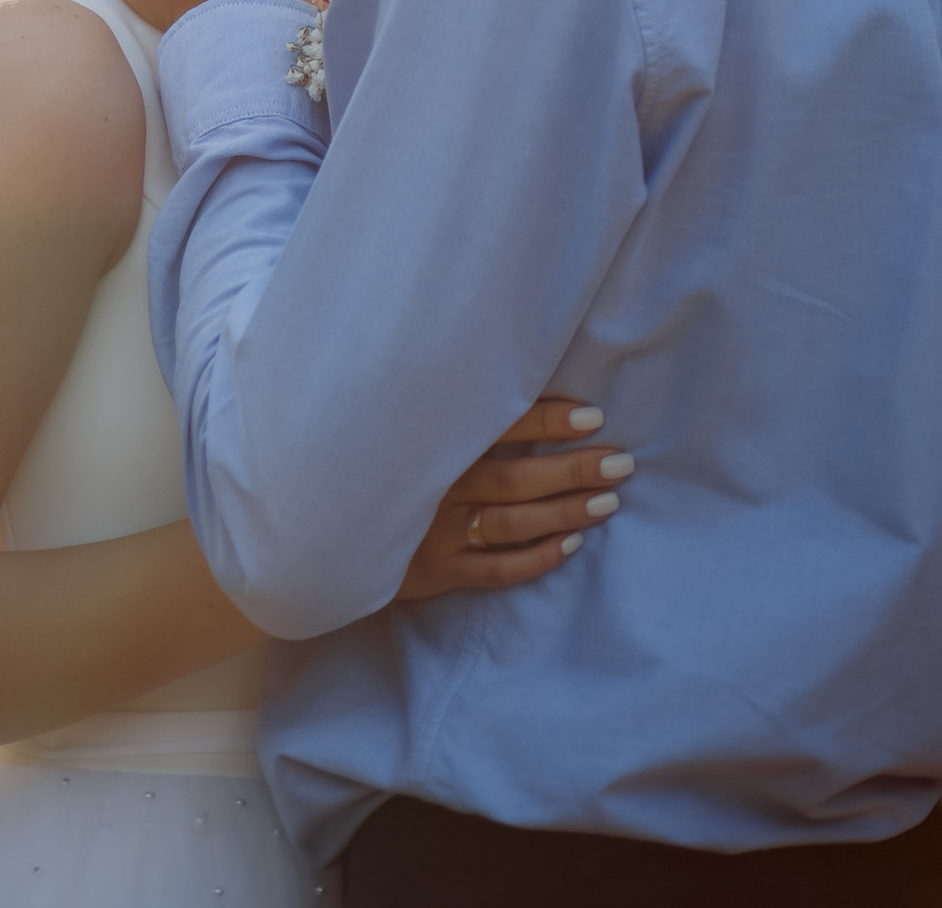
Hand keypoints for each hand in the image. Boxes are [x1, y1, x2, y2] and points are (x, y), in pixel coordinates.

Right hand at [397, 397, 634, 601]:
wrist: (332, 527)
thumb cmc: (381, 467)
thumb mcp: (403, 431)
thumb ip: (449, 414)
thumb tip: (510, 381)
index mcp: (433, 445)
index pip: (498, 427)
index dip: (546, 421)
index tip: (592, 416)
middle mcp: (437, 487)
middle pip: (514, 479)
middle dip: (571, 470)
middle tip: (619, 463)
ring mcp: (437, 532)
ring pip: (511, 523)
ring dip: (563, 512)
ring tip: (607, 502)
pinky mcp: (439, 571)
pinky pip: (496, 570)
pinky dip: (535, 558)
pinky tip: (570, 545)